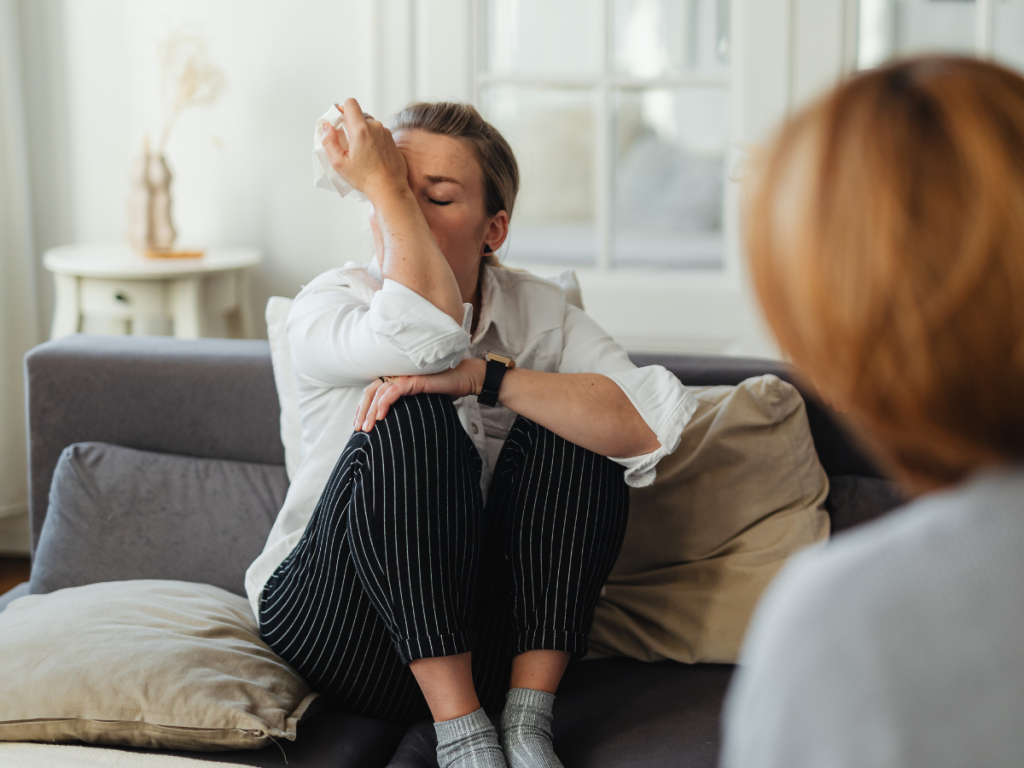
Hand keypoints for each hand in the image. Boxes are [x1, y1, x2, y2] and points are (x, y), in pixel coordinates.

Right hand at [321, 97, 408, 199]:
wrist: (389, 188)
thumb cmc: (365, 178)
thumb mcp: (339, 163)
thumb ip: (329, 142)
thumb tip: (327, 127)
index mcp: (361, 129)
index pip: (350, 103)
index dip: (341, 109)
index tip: (338, 122)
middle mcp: (375, 127)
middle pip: (359, 116)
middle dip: (351, 125)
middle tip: (347, 143)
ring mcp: (386, 133)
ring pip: (369, 125)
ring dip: (362, 133)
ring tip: (360, 152)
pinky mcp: (392, 141)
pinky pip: (379, 134)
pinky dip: (372, 140)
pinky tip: (370, 156)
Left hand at [354, 359, 485, 432]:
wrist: (465, 378)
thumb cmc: (446, 389)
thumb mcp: (421, 401)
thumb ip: (407, 406)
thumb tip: (395, 425)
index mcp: (397, 378)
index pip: (373, 391)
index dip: (362, 407)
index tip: (358, 423)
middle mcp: (398, 374)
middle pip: (371, 391)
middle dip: (362, 411)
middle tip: (358, 429)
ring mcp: (405, 375)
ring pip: (379, 392)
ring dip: (370, 411)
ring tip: (367, 428)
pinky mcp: (414, 379)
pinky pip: (394, 390)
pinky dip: (385, 403)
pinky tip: (380, 416)